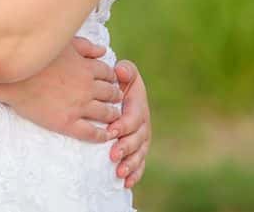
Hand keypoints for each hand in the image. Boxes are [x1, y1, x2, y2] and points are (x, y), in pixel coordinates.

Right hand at [2, 38, 121, 141]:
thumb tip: (103, 51)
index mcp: (87, 67)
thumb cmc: (36, 58)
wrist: (12, 78)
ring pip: (107, 113)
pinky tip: (105, 136)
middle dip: (115, 97)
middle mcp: (88, 87)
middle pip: (112, 93)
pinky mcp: (67, 123)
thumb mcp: (64, 45)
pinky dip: (102, 135)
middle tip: (115, 101)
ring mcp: (79, 106)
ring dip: (113, 115)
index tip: (110, 83)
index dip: (111, 79)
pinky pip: (92, 133)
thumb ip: (86, 47)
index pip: (109, 74)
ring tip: (113, 118)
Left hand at [109, 59, 150, 187]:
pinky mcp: (138, 150)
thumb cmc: (118, 83)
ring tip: (118, 172)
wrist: (120, 92)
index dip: (124, 125)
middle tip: (113, 154)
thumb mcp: (123, 73)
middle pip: (138, 138)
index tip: (111, 130)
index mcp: (139, 106)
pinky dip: (134, 174)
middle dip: (126, 147)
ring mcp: (141, 138)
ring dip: (130, 163)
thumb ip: (125, 70)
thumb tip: (121, 70)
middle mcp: (143, 124)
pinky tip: (126, 183)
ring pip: (139, 153)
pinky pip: (139, 163)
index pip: (133, 117)